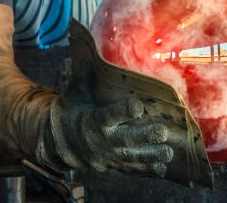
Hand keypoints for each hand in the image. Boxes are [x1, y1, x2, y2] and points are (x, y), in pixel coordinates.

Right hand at [42, 61, 174, 175]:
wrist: (57, 143)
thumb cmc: (70, 113)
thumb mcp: (74, 94)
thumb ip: (84, 77)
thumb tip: (90, 56)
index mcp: (93, 120)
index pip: (108, 116)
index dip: (123, 112)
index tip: (139, 106)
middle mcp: (101, 141)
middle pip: (125, 140)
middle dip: (145, 137)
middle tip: (162, 132)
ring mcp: (107, 156)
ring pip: (131, 158)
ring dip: (151, 156)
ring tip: (168, 153)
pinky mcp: (111, 165)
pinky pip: (129, 169)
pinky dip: (145, 170)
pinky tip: (161, 168)